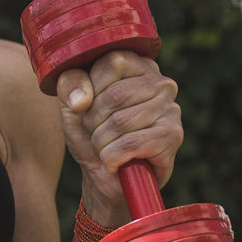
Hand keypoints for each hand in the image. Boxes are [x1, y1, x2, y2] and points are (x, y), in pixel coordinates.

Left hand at [55, 50, 182, 224]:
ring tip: (107, 148)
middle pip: (114, 96)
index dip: (90, 90)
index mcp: (138, 66)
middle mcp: (161, 82)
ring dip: (101, 143)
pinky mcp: (172, 136)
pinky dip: (111, 159)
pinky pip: (129, 144)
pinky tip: (116, 161)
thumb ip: (69, 86)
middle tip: (97, 134)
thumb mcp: (71, 106)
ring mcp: (171, 108)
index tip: (89, 107)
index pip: (110, 63)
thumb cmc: (90, 136)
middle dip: (93, 122)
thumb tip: (82, 99)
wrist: (105, 178)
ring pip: (120, 122)